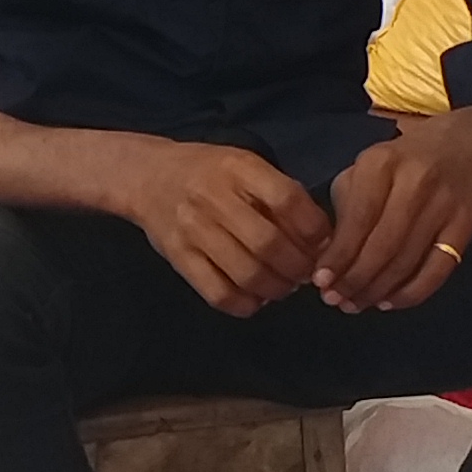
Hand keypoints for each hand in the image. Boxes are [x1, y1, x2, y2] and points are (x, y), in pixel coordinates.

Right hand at [107, 140, 328, 317]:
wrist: (146, 177)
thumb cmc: (208, 172)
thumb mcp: (244, 167)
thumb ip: (280, 196)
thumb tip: (322, 240)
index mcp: (238, 168)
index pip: (287, 200)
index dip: (314, 228)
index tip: (324, 244)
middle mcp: (214, 197)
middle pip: (268, 244)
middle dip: (299, 267)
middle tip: (307, 273)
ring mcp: (193, 230)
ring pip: (246, 274)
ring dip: (276, 289)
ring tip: (285, 286)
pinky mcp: (179, 258)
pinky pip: (218, 293)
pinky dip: (245, 304)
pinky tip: (256, 298)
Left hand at [315, 114, 471, 314]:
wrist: (464, 147)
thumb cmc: (402, 162)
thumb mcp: (366, 169)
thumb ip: (346, 207)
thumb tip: (328, 258)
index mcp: (381, 165)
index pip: (357, 219)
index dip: (338, 256)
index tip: (320, 282)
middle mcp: (415, 183)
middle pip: (382, 246)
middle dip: (355, 280)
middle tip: (336, 300)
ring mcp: (444, 206)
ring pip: (407, 261)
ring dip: (377, 291)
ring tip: (355, 304)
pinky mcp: (465, 227)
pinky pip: (437, 271)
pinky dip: (411, 294)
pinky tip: (389, 302)